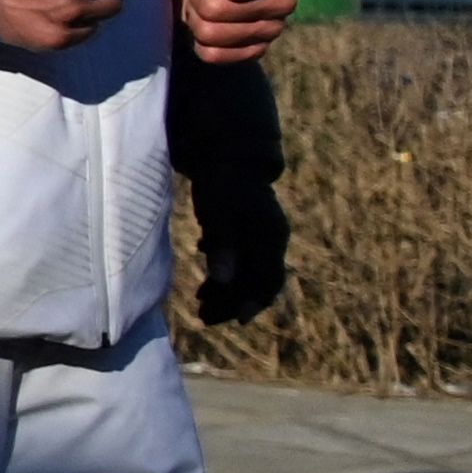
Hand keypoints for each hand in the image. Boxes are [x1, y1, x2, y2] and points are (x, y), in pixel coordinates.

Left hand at [189, 168, 290, 324]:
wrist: (226, 152)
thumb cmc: (221, 182)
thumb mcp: (218, 212)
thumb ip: (222, 245)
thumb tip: (224, 281)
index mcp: (270, 236)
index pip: (267, 279)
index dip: (252, 302)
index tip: (236, 320)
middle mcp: (271, 238)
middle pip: (257, 281)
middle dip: (232, 301)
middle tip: (204, 316)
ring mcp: (262, 233)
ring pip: (247, 271)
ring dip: (226, 289)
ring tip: (200, 302)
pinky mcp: (248, 228)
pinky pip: (242, 258)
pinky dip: (224, 269)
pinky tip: (207, 274)